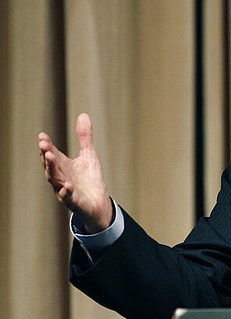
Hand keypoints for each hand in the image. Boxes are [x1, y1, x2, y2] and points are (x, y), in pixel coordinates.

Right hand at [39, 113, 112, 232]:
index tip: (42, 136)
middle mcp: (61, 178)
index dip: (47, 146)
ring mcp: (66, 190)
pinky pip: (68, 197)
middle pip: (51, 166)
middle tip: (44, 145)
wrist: (99, 203)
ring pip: (56, 180)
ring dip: (52, 170)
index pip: (52, 154)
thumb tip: (83, 114)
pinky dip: (67, 191)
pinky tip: (68, 186)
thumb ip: (84, 138)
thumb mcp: (89, 155)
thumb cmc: (90, 180)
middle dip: (47, 155)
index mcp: (63, 166)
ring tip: (50, 158)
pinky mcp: (75, 202)